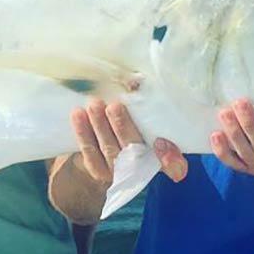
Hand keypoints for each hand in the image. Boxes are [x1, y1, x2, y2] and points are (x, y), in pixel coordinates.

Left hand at [70, 99, 187, 184]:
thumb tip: (133, 81)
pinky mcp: (98, 171)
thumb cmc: (134, 126)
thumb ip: (146, 104)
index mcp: (163, 157)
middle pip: (133, 151)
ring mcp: (120, 172)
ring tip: (94, 105)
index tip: (161, 142)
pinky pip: (89, 153)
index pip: (174, 166)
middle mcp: (143, 168)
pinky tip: (78, 114)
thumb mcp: (146, 115)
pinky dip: (83, 133)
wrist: (109, 147)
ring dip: (100, 127)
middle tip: (114, 106)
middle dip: (123, 128)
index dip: (171, 159)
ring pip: (109, 150)